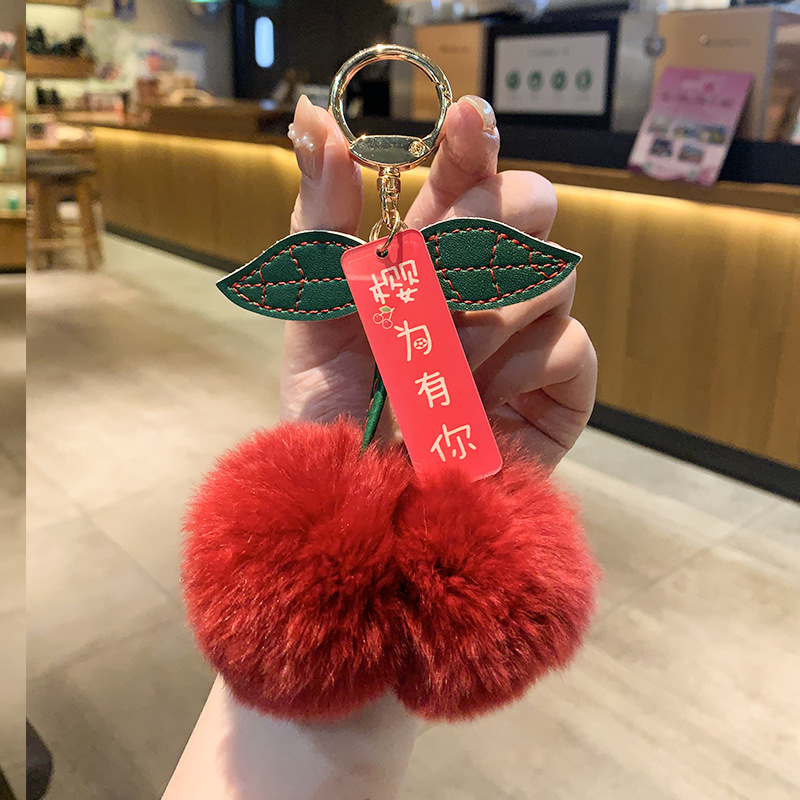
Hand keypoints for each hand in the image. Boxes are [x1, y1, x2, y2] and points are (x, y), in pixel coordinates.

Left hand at [282, 94, 596, 468]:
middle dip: (484, 235)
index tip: (466, 123)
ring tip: (436, 367)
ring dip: (484, 320)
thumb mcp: (314, 315)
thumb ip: (321, 221)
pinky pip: (569, 344)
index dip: (471, 144)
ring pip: (552, 271)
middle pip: (531, 204)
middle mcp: (488, 282)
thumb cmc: (336, 410)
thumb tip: (313, 116)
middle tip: (432, 285)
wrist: (368, 502)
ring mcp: (530, 332)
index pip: (466, 175)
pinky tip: (478, 401)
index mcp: (430, 255)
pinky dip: (517, 370)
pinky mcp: (563, 387)